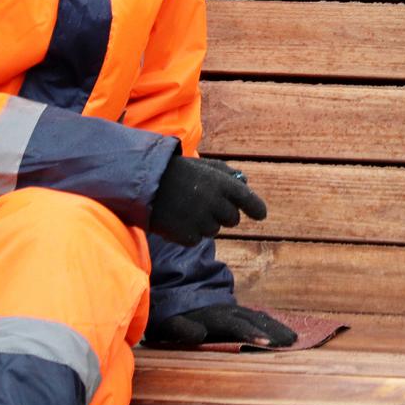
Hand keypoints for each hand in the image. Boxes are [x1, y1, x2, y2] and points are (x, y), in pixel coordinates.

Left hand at [147, 303, 296, 347]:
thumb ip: (183, 327)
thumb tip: (199, 334)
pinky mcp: (231, 311)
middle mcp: (225, 310)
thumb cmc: (167, 312)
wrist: (167, 287)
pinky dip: (268, 322)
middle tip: (294, 341)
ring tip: (294, 337)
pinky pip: (254, 316)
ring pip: (257, 317)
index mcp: (213, 315)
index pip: (236, 326)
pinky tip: (279, 329)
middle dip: (273, 331)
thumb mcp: (168, 322)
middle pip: (253, 321)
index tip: (268, 343)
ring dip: (275, 327)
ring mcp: (230, 309)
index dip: (251, 334)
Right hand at [149, 156, 266, 246]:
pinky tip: (178, 218)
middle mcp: (215, 203)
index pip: (247, 199)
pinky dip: (190, 232)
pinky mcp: (188, 236)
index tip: (260, 214)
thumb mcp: (201, 165)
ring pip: (214, 230)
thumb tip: (245, 181)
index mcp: (221, 183)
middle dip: (223, 214)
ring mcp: (201, 221)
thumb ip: (225, 173)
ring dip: (205, 222)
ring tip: (186, 208)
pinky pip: (197, 238)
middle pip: (232, 219)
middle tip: (204, 203)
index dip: (256, 207)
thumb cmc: (175, 171)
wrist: (143, 184)